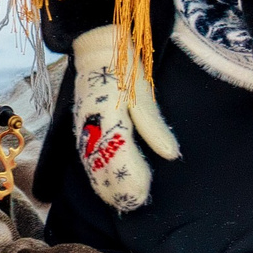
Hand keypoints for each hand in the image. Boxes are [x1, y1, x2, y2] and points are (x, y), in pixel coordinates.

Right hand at [71, 27, 181, 211]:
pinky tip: (104, 186)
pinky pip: (86, 158)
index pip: (119, 157)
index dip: (130, 178)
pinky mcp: (80, 128)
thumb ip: (154, 127)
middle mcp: (91, 126)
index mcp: (109, 116)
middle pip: (102, 166)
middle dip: (118, 188)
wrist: (100, 49)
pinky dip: (96, 175)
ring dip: (105, 186)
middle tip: (135, 203)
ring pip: (92, 165)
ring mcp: (82, 128)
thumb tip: (171, 154)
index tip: (142, 194)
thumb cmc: (125, 70)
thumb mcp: (144, 94)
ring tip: (122, 202)